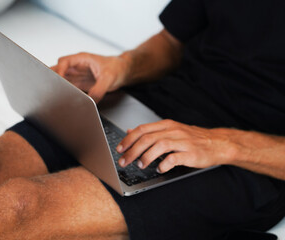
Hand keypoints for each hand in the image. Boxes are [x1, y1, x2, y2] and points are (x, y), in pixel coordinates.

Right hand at [51, 52, 130, 102]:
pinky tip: (61, 98)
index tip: (58, 80)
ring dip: (56, 85)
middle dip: (52, 77)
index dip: (59, 70)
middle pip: (58, 69)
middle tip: (49, 87)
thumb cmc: (117, 68)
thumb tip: (90, 101)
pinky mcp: (79, 84)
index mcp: (82, 59)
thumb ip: (99, 89)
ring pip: (60, 79)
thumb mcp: (109, 78)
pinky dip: (63, 92)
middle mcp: (77, 66)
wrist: (123, 72)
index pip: (64, 62)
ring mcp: (77, 75)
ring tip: (52, 93)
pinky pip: (67, 87)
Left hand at [116, 119, 237, 172]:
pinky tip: (159, 168)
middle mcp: (173, 131)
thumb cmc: (192, 138)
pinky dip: (164, 164)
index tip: (119, 149)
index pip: (142, 129)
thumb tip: (130, 131)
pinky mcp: (191, 153)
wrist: (217, 143)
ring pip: (159, 145)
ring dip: (146, 156)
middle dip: (132, 150)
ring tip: (140, 165)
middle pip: (148, 138)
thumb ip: (151, 131)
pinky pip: (175, 158)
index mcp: (167, 125)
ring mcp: (183, 141)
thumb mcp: (170, 131)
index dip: (129, 139)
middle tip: (124, 161)